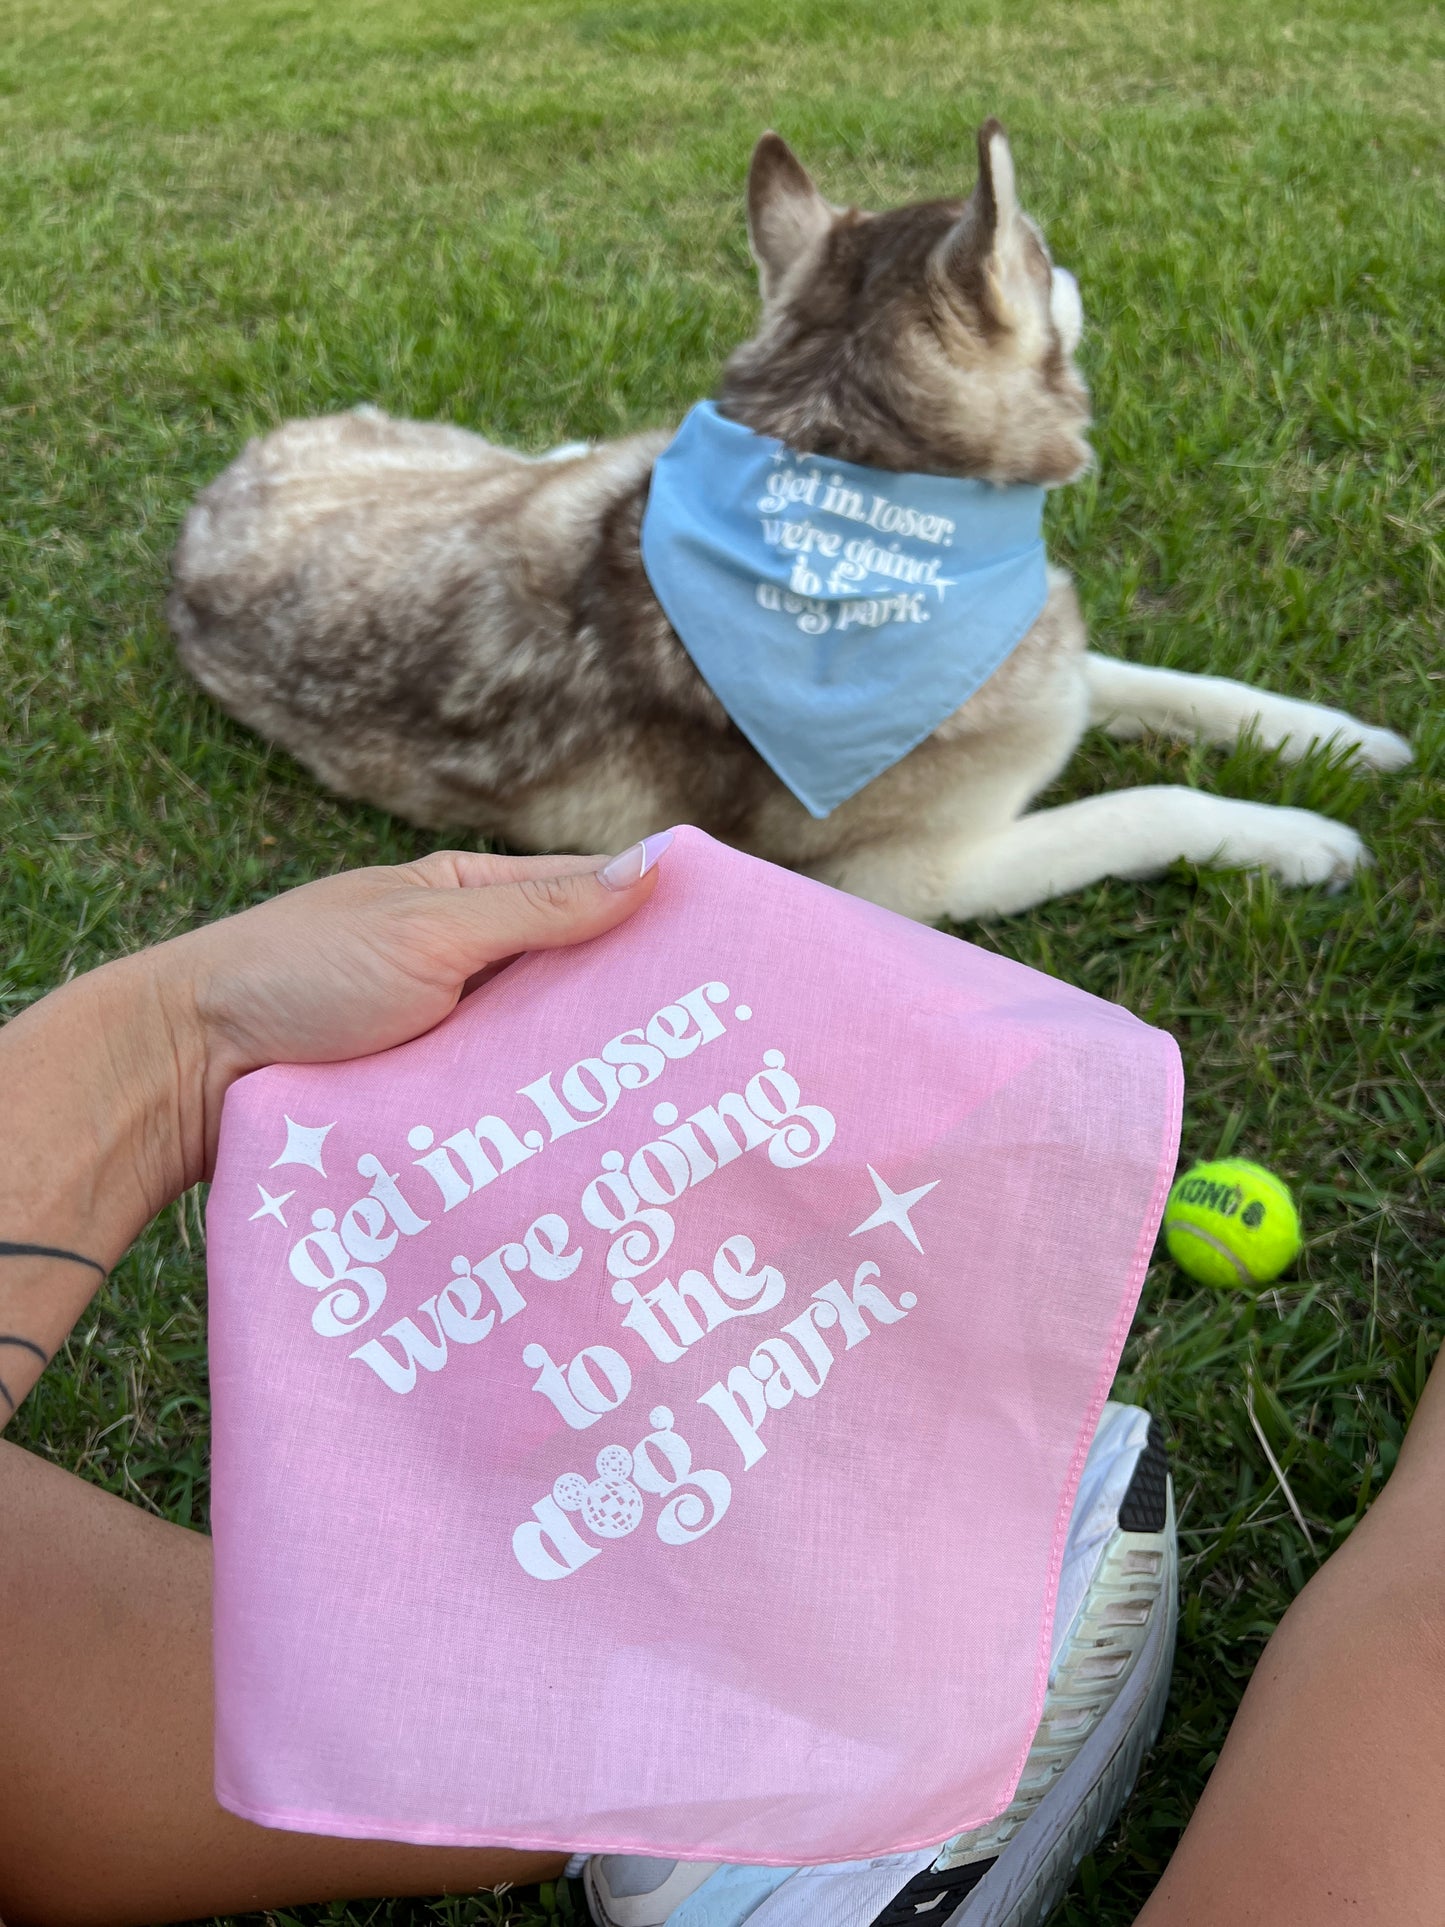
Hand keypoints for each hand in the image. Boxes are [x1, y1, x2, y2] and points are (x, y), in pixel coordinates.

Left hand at [0, 837, 670, 1420]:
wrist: (189, 1075)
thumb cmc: (299, 976)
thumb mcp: (429, 930)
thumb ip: (539, 910)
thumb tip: (653, 866)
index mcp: (470, 898)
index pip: (589, 894)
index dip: (660, 913)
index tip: (738, 944)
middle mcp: (471, 964)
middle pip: (580, 981)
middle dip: (643, 1007)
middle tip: (735, 1043)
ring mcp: (457, 1038)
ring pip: (553, 1052)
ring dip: (602, 1072)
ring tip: (692, 1101)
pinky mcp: (440, 1105)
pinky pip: (513, 1107)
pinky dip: (555, 1119)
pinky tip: (610, 1145)